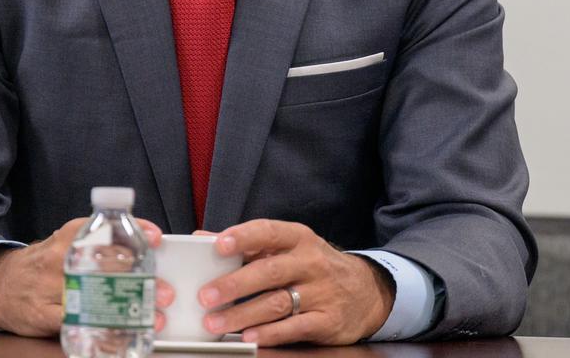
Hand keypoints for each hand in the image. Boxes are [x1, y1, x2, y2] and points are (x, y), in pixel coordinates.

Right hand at [0, 217, 171, 336]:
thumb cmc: (42, 263)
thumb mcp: (67, 242)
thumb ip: (99, 241)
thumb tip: (144, 242)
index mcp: (69, 235)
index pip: (105, 229)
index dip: (134, 233)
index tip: (157, 239)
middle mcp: (61, 257)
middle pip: (105, 265)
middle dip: (138, 279)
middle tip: (163, 292)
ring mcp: (50, 287)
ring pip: (93, 296)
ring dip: (125, 308)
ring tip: (149, 316)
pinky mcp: (43, 315)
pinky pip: (75, 323)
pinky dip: (99, 329)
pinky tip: (118, 335)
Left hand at [197, 219, 394, 345]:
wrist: (366, 290)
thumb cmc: (315, 266)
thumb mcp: (290, 247)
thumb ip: (249, 245)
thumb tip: (203, 239)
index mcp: (298, 238)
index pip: (268, 231)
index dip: (242, 237)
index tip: (217, 245)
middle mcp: (310, 262)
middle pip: (268, 271)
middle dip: (234, 284)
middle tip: (206, 296)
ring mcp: (321, 291)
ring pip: (277, 302)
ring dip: (243, 314)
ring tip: (216, 323)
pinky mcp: (327, 320)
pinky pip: (294, 327)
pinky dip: (270, 333)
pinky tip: (250, 338)